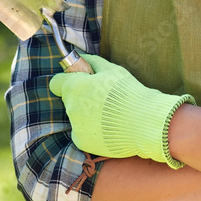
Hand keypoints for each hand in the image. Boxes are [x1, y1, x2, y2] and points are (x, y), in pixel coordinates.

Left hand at [49, 53, 194, 167]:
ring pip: (77, 118)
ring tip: (110, 116)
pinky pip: (83, 133)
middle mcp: (70, 108)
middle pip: (69, 101)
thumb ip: (92, 62)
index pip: (56, 83)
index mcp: (74, 87)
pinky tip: (109, 128)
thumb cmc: (129, 93)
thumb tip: (81, 58)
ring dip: (88, 116)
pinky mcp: (82, 142)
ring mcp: (75, 127)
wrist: (144, 123)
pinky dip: (92, 132)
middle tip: (104, 100)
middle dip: (82, 99)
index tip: (80, 83)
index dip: (67, 81)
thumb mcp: (112, 70)